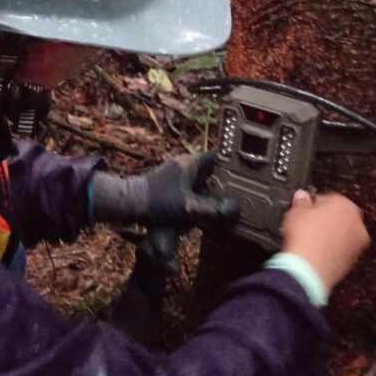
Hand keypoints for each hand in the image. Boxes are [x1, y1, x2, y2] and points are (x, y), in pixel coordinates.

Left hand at [91, 152, 239, 228]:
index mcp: (190, 163)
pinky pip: (192, 194)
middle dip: (224, 186)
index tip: (247, 176)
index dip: (232, 165)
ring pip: (202, 185)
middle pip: (212, 173)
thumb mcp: (188, 207)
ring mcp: (177, 178)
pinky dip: (200, 203)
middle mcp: (184, 167)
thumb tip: (235, 209)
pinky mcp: (171, 190)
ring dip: (212, 197)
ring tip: (226, 210)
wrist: (128, 204)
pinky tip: (206, 217)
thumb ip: (212, 209)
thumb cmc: (157, 200)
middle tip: (240, 197)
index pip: (217, 158)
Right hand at [281, 190, 369, 291]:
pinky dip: (333, 249)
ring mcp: (358, 244)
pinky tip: (318, 251)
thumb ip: (301, 201)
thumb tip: (301, 196)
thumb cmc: (305, 238)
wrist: (309, 270)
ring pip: (343, 234)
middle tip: (309, 223)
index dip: (315, 204)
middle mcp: (357, 223)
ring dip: (332, 235)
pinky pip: (342, 250)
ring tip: (312, 239)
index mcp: (345, 205)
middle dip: (326, 219)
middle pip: (340, 216)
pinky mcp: (353, 261)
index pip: (330, 198)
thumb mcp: (296, 212)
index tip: (306, 209)